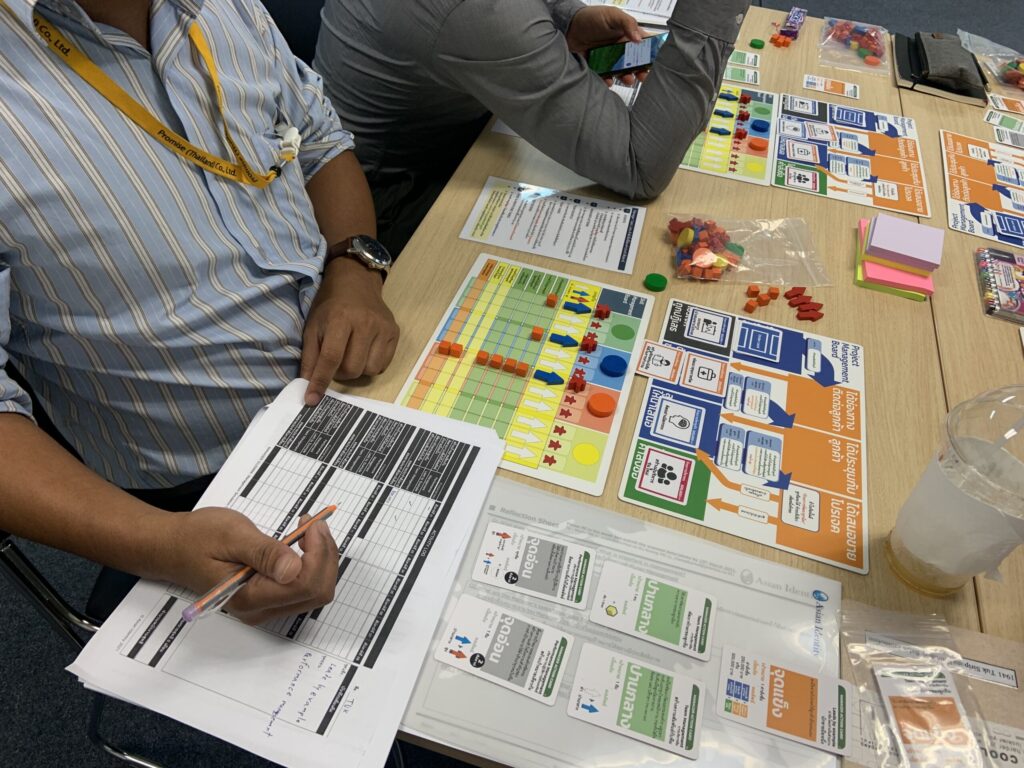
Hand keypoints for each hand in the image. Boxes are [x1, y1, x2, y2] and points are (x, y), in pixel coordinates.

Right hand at [154, 507, 339, 624]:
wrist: (175, 547)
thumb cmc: (198, 537)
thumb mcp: (233, 535)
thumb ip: (265, 554)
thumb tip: (294, 568)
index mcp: (248, 598)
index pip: (304, 585)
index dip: (319, 553)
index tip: (311, 524)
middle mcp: (260, 611)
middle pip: (317, 592)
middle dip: (325, 555)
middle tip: (313, 524)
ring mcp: (266, 608)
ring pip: (316, 591)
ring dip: (322, 559)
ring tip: (308, 531)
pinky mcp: (270, 599)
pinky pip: (305, 588)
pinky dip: (314, 564)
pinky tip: (303, 544)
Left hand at [300, 257, 398, 405]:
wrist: (356, 282)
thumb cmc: (331, 305)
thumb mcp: (313, 326)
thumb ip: (310, 356)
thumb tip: (307, 385)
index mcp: (341, 319)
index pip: (331, 358)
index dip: (320, 381)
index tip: (312, 400)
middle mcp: (365, 324)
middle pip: (352, 368)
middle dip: (340, 373)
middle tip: (335, 362)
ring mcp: (383, 328)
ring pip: (369, 370)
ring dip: (357, 369)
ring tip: (351, 354)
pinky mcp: (394, 333)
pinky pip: (383, 365)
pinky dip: (371, 365)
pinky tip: (365, 351)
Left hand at [565, 7, 650, 86]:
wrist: (568, 27)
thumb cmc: (591, 17)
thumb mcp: (613, 15)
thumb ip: (627, 24)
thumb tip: (639, 38)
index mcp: (627, 35)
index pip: (643, 46)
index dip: (650, 55)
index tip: (653, 62)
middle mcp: (620, 49)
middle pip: (635, 62)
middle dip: (640, 70)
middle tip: (642, 75)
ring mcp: (609, 59)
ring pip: (621, 72)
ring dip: (626, 77)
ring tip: (628, 79)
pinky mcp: (598, 68)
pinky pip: (605, 78)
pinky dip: (607, 81)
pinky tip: (608, 81)